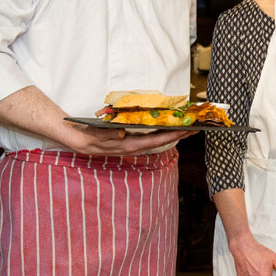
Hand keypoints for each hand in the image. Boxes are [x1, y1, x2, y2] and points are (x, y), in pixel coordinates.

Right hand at [67, 122, 196, 154]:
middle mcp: (135, 147)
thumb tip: (122, 133)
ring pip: (158, 141)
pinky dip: (162, 135)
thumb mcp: (98, 134)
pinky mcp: (132, 144)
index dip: (173, 136)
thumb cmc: (90, 136)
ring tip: (186, 128)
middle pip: (162, 142)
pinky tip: (168, 130)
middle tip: (195, 128)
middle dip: (179, 136)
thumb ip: (110, 134)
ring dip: (172, 135)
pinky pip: (151, 140)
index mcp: (130, 145)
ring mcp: (134, 146)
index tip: (187, 131)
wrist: (80, 142)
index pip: (156, 141)